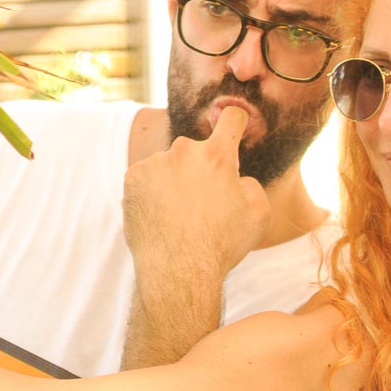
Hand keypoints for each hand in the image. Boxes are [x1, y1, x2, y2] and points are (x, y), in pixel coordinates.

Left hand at [123, 105, 270, 276]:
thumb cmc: (220, 246)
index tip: (234, 123)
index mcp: (217, 156)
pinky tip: (161, 216)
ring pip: (170, 165)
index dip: (235, 121)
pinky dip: (153, 192)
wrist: (176, 271)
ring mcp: (155, 163)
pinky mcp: (132, 178)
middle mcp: (184, 151)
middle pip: (197, 150)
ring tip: (179, 216)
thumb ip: (251, 185)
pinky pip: (147, 177)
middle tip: (203, 204)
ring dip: (175, 181)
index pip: (231, 119)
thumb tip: (236, 178)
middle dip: (202, 169)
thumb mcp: (259, 215)